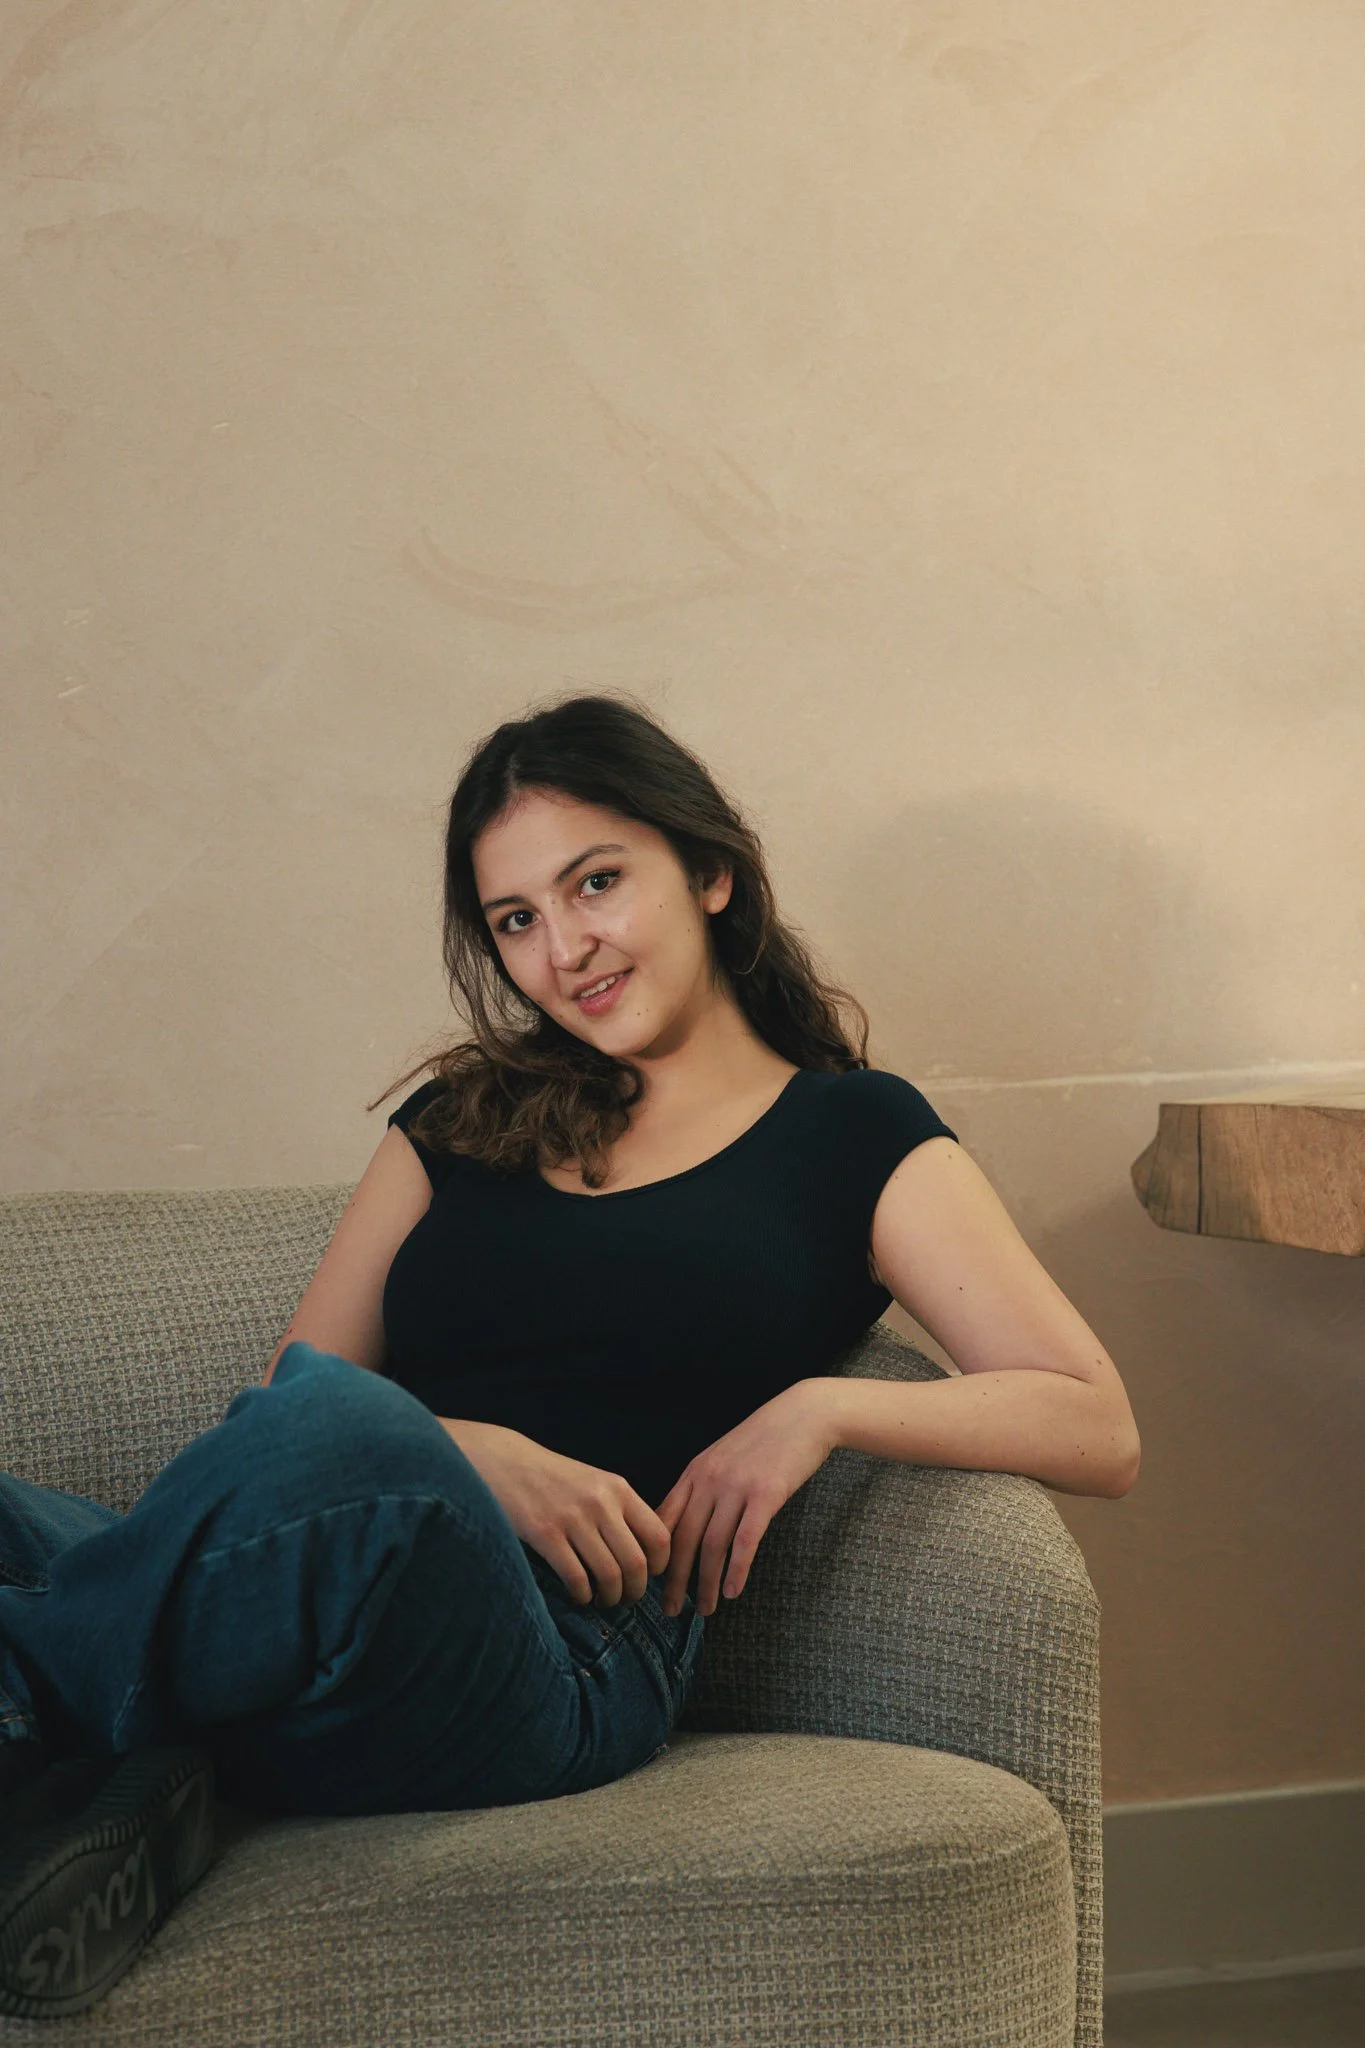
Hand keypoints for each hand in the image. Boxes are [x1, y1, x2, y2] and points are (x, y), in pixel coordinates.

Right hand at [441, 1419, 670, 1607]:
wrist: (505, 1461)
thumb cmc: (553, 1478)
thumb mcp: (595, 1482)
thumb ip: (620, 1511)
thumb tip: (646, 1555)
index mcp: (618, 1489)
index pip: (659, 1536)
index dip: (660, 1566)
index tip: (649, 1577)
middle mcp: (600, 1502)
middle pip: (636, 1563)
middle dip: (635, 1592)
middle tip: (626, 1600)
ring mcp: (573, 1518)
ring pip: (609, 1575)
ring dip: (609, 1598)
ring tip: (603, 1600)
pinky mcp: (545, 1533)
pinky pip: (576, 1578)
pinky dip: (582, 1595)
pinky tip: (579, 1595)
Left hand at [654, 1381, 835, 1616]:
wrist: (802, 1415)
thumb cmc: (764, 1439)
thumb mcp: (723, 1457)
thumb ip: (704, 1487)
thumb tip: (687, 1524)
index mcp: (694, 1472)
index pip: (663, 1520)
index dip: (656, 1555)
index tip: (652, 1582)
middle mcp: (709, 1480)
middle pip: (682, 1539)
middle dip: (673, 1580)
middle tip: (669, 1610)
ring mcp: (736, 1487)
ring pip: (712, 1546)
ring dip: (706, 1583)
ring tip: (705, 1609)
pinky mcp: (765, 1495)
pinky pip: (745, 1541)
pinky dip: (736, 1570)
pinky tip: (733, 1591)